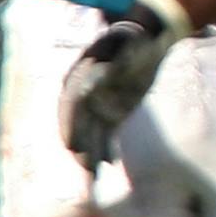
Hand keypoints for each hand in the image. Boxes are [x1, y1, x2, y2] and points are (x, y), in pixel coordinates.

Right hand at [59, 2, 181, 172]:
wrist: (144, 39)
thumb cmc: (131, 41)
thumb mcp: (120, 47)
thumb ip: (105, 66)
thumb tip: (86, 89)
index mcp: (78, 77)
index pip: (70, 106)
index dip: (70, 126)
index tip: (71, 146)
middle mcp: (83, 95)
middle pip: (79, 125)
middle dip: (81, 147)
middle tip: (84, 167)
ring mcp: (97, 105)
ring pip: (91, 134)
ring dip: (91, 154)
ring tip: (93, 177)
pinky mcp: (112, 113)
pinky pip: (105, 135)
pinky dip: (105, 149)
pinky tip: (108, 164)